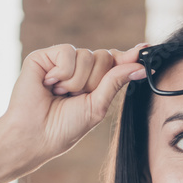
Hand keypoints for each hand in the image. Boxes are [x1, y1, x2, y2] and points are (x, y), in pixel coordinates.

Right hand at [0, 42, 147, 173]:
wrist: (36, 135)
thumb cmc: (64, 127)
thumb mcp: (97, 106)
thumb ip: (116, 82)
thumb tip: (141, 67)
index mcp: (92, 81)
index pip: (114, 62)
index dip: (129, 57)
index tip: (147, 48)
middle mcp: (78, 69)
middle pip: (105, 56)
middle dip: (95, 80)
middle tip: (76, 97)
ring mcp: (61, 61)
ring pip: (88, 55)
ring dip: (77, 81)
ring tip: (60, 94)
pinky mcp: (44, 56)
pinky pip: (68, 52)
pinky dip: (62, 72)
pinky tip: (49, 84)